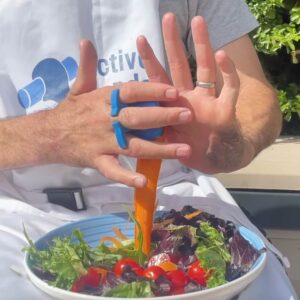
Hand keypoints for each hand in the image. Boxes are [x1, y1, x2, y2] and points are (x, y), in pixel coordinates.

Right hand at [48, 40, 191, 185]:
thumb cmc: (70, 111)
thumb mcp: (78, 87)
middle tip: (187, 116)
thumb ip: (86, 66)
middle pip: (137, 118)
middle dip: (163, 117)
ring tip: (184, 150)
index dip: (152, 91)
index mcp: (104, 100)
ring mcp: (102, 142)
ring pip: (134, 146)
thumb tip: (86, 41)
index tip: (174, 91)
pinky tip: (145, 182)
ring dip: (159, 149)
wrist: (48, 135)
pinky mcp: (97, 161)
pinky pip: (113, 170)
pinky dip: (128, 177)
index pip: (131, 91)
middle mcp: (106, 120)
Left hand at [137, 14, 251, 172]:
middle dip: (174, 43)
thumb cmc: (187, 148)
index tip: (140, 39)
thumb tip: (128, 114)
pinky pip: (230, 88)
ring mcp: (208, 101)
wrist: (212, 160)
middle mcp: (190, 98)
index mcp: (173, 104)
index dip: (151, 59)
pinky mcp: (225, 110)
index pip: (159, 78)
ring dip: (203, 45)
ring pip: (206, 69)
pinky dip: (228, 72)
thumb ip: (150, 125)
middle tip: (168, 17)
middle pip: (181, 66)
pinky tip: (222, 54)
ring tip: (198, 21)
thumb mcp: (164, 137)